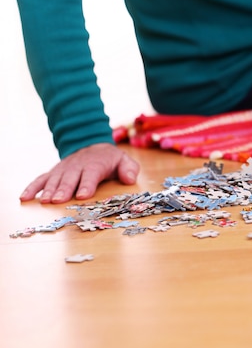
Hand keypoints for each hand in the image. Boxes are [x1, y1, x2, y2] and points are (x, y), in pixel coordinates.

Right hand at [20, 143, 139, 203]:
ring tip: (44, 202)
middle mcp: (77, 166)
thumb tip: (130, 178)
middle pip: (70, 178)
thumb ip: (129, 169)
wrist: (93, 146)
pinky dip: (33, 187)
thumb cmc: (110, 159)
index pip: (91, 175)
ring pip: (55, 179)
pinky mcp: (54, 172)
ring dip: (49, 190)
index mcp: (95, 164)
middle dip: (64, 189)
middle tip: (58, 201)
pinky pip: (42, 179)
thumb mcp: (124, 160)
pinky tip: (25, 198)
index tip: (83, 195)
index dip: (87, 185)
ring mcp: (64, 169)